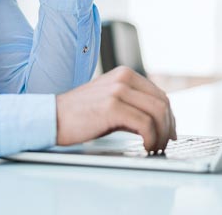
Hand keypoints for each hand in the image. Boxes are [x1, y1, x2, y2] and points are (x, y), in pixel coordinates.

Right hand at [56, 66, 176, 152]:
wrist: (52, 118)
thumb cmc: (80, 115)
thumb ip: (133, 106)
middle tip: (165, 143)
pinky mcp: (112, 106)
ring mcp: (118, 90)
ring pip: (157, 112)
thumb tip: (160, 123)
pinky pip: (144, 124)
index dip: (169, 116)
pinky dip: (151, 138)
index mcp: (125, 74)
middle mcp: (124, 78)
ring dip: (161, 134)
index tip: (169, 132)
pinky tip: (146, 147)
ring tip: (155, 147)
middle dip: (168, 126)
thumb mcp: (111, 102)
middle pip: (162, 102)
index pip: (159, 94)